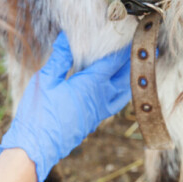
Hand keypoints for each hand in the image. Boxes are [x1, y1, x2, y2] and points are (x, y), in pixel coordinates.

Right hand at [0, 33, 131, 181]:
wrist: (36, 148)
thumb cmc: (37, 114)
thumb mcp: (45, 80)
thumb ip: (59, 58)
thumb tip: (66, 37)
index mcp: (91, 85)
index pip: (114, 62)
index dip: (124, 47)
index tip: (133, 32)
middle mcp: (101, 98)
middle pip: (126, 76)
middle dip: (135, 61)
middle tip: (146, 47)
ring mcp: (99, 111)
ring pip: (124, 92)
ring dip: (132, 77)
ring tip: (138, 65)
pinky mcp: (95, 120)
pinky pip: (116, 102)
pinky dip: (123, 90)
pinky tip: (118, 86)